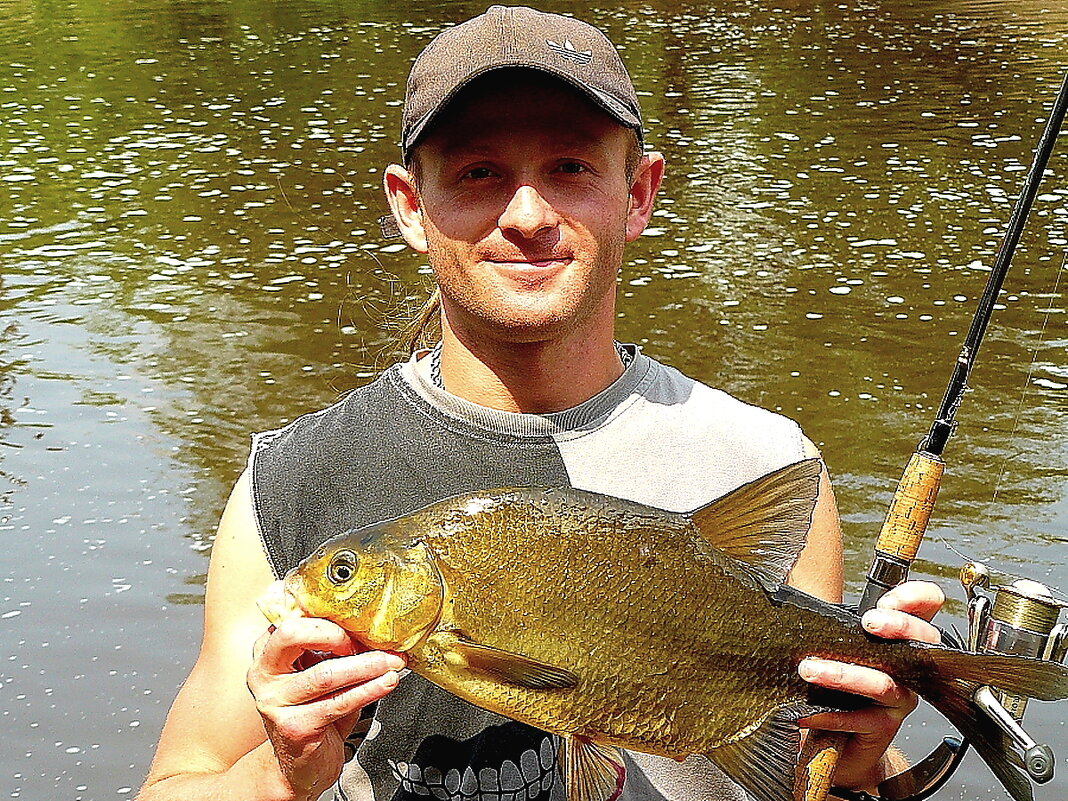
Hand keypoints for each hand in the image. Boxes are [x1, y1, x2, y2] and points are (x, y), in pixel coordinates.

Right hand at [247, 617, 405, 800]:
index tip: (356, 619)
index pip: (291, 617)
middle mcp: (263, 674)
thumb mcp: (318, 671)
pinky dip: (369, 689)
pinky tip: (387, 683)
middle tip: (366, 640)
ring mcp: (274, 702)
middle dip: (335, 633)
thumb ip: (332, 649)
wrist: (300, 765)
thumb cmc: (313, 712)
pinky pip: (338, 702)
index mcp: (267, 652)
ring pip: (324, 673)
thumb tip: (373, 627)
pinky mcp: (293, 727)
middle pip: (291, 634)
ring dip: (367, 665)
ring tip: (392, 661)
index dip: (326, 615)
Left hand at [797, 581, 944, 790]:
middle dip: (897, 625)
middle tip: (866, 622)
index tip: (889, 600)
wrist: (841, 743)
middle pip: (921, 640)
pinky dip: (830, 715)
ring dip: (842, 675)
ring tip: (809, 670)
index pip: (926, 608)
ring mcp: (901, 698)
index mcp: (900, 640)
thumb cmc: (840, 689)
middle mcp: (909, 668)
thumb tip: (805, 610)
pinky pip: (860, 719)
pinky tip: (807, 713)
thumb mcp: (841, 649)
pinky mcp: (885, 727)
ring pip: (882, 682)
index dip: (917, 599)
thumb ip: (838, 627)